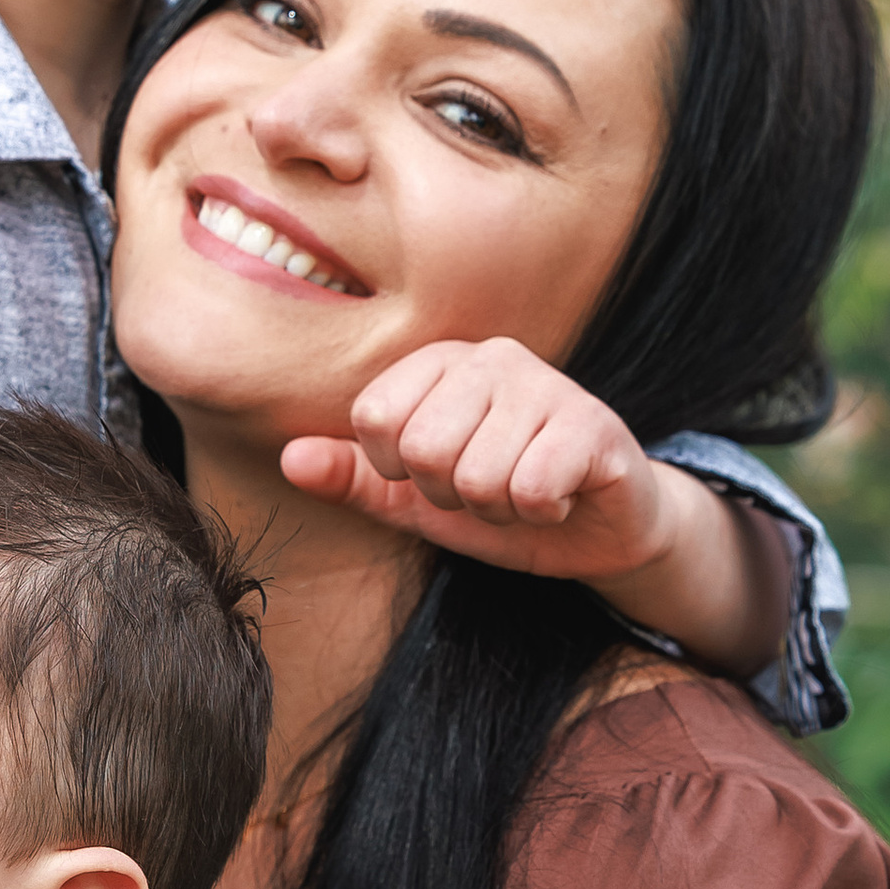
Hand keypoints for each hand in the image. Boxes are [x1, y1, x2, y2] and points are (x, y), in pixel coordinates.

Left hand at [284, 340, 792, 674]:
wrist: (600, 531)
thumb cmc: (500, 503)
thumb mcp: (415, 499)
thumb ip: (353, 477)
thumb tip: (289, 458)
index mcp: (441, 363)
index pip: (373, 419)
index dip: (399, 471)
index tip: (440, 474)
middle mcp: (492, 357)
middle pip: (423, 450)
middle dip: (453, 495)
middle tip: (488, 489)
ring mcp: (547, 383)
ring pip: (477, 476)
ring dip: (499, 509)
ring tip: (526, 492)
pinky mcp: (592, 423)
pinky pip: (529, 488)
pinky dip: (539, 512)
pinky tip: (561, 495)